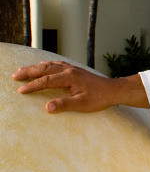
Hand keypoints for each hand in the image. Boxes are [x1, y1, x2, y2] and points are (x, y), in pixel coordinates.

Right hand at [12, 61, 148, 112]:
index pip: (46, 81)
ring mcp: (72, 68)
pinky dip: (46, 65)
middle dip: (28, 72)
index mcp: (69, 77)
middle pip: (44, 69)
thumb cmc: (99, 98)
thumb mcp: (82, 104)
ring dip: (35, 67)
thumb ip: (64, 105)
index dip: (32, 86)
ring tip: (23, 70)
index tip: (20, 90)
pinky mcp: (75, 70)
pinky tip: (43, 66)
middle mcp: (69, 70)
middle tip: (15, 75)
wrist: (113, 90)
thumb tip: (47, 108)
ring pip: (49, 65)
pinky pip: (56, 64)